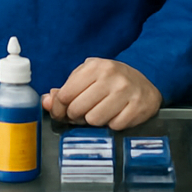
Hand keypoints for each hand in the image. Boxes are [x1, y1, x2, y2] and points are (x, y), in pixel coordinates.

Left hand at [41, 58, 161, 129]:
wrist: (144, 83)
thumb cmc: (110, 82)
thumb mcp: (87, 78)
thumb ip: (65, 90)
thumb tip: (46, 103)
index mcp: (94, 66)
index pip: (65, 95)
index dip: (60, 109)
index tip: (63, 112)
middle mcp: (111, 75)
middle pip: (78, 109)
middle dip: (77, 116)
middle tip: (84, 113)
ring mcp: (126, 90)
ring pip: (95, 120)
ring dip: (95, 121)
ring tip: (100, 113)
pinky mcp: (138, 106)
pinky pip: (115, 126)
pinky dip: (112, 125)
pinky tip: (116, 115)